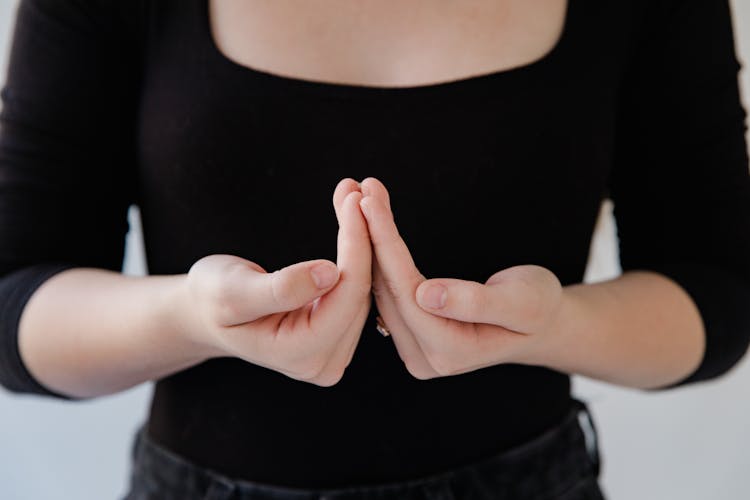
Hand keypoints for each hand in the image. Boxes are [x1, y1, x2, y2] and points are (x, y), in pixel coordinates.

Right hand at [178, 178, 371, 385]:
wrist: (206, 310)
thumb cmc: (213, 298)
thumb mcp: (234, 292)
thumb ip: (281, 288)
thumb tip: (332, 274)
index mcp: (301, 357)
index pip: (346, 296)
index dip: (355, 246)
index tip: (353, 199)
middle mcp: (324, 364)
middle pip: (359, 292)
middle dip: (361, 236)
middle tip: (355, 187)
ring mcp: (334, 353)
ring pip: (364, 288)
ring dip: (362, 239)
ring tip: (352, 195)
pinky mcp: (338, 336)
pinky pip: (357, 289)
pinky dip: (356, 252)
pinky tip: (352, 217)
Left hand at [358, 177, 564, 378]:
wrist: (540, 323)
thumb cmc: (538, 306)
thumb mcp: (523, 302)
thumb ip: (477, 302)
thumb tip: (427, 295)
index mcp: (451, 353)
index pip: (407, 292)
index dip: (386, 244)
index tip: (370, 201)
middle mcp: (426, 360)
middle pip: (388, 290)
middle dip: (370, 236)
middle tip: (358, 189)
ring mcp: (415, 352)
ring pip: (381, 290)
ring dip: (368, 242)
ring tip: (360, 198)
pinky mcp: (410, 338)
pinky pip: (387, 292)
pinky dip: (377, 256)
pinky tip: (369, 224)